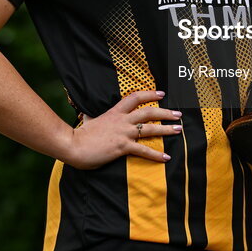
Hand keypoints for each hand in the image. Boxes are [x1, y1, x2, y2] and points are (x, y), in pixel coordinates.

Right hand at [62, 90, 181, 168]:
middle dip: (165, 112)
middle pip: (148, 112)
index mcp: (115, 112)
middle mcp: (122, 120)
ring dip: (166, 129)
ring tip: (178, 129)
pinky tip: (166, 157)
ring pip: (149, 128)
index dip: (149, 94)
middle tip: (178, 114)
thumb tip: (89, 117)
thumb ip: (95, 119)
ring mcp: (123, 133)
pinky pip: (143, 150)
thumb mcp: (90, 121)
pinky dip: (156, 154)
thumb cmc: (80, 135)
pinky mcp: (122, 147)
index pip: (134, 98)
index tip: (161, 93)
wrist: (73, 145)